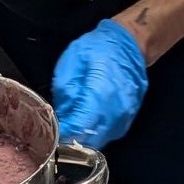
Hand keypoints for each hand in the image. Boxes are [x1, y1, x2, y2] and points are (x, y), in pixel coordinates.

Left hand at [52, 19, 148, 147]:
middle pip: (91, 139)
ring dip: (86, 138)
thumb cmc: (99, 48)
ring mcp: (126, 115)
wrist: (129, 44)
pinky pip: (111, 133)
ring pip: (101, 139)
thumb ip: (65, 89)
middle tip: (61, 129)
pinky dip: (98, 132)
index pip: (80, 125)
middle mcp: (116, 108)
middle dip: (73, 139)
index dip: (65, 132)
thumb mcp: (72, 60)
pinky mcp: (130, 117)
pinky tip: (89, 121)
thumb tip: (61, 113)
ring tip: (73, 125)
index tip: (53, 131)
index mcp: (100, 91)